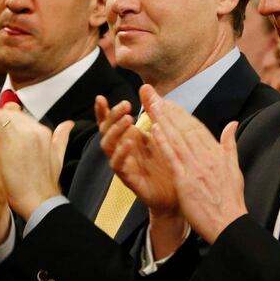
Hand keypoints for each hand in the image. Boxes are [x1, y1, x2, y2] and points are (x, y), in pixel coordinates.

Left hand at [0, 94, 73, 220]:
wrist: (42, 202)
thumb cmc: (45, 185)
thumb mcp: (57, 157)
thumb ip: (61, 138)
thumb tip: (69, 123)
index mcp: (44, 133)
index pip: (21, 117)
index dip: (5, 113)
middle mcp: (35, 130)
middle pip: (10, 114)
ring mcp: (24, 135)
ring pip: (1, 115)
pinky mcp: (10, 143)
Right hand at [101, 85, 179, 216]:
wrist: (178, 194)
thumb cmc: (169, 162)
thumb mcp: (163, 132)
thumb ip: (153, 112)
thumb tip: (146, 87)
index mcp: (129, 137)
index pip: (110, 122)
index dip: (102, 111)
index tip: (100, 97)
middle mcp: (123, 149)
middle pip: (107, 131)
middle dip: (113, 116)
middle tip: (126, 105)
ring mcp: (124, 164)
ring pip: (109, 146)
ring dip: (116, 131)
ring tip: (127, 120)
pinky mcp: (129, 179)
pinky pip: (118, 165)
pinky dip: (121, 152)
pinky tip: (129, 142)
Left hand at [149, 97, 246, 243]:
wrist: (228, 223)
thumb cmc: (230, 199)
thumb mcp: (234, 168)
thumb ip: (230, 144)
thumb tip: (232, 123)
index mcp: (216, 153)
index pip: (197, 128)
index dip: (182, 114)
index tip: (171, 103)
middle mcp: (206, 156)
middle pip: (185, 129)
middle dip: (170, 112)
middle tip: (156, 97)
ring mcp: (195, 168)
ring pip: (178, 139)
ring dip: (164, 121)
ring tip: (153, 106)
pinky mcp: (185, 180)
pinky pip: (172, 158)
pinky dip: (163, 142)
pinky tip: (154, 130)